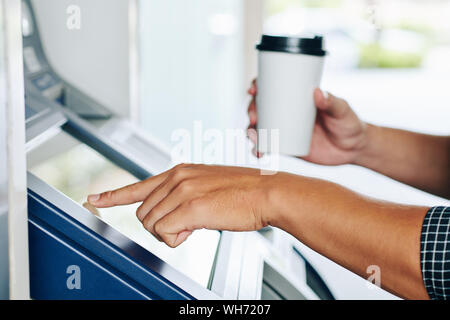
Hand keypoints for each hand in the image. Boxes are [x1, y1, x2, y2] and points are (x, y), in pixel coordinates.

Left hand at [87, 164, 275, 247]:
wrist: (267, 192)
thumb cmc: (243, 192)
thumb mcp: (207, 186)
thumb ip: (184, 195)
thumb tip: (171, 217)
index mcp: (180, 172)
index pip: (139, 185)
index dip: (114, 195)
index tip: (95, 199)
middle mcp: (176, 178)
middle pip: (143, 213)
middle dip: (160, 226)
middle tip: (187, 225)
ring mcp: (182, 191)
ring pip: (152, 225)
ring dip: (171, 233)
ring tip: (197, 224)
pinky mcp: (190, 207)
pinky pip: (166, 232)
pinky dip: (178, 238)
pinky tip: (198, 228)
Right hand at [247, 80, 368, 164]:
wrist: (354, 149)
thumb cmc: (349, 123)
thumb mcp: (343, 111)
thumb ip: (333, 102)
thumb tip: (317, 92)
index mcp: (297, 97)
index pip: (272, 88)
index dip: (258, 86)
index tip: (253, 89)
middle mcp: (287, 112)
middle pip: (261, 107)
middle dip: (251, 110)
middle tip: (254, 117)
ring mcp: (285, 130)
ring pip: (260, 128)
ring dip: (251, 131)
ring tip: (253, 137)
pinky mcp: (287, 147)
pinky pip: (268, 147)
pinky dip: (259, 150)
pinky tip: (258, 153)